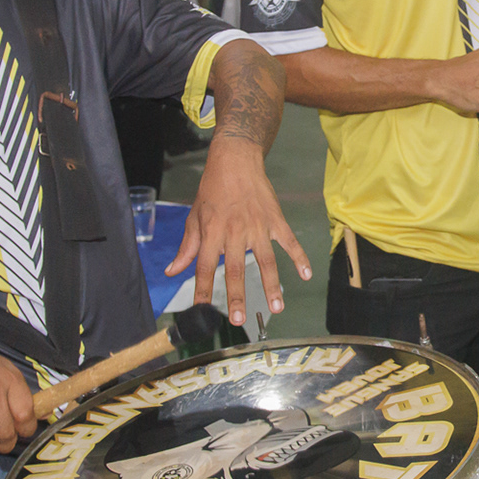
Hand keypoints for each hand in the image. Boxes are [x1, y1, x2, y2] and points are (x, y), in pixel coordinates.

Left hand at [167, 138, 310, 325]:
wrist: (236, 160)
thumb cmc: (212, 189)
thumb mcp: (195, 216)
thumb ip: (187, 247)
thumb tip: (173, 271)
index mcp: (212, 232)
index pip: (204, 266)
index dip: (201, 289)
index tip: (201, 310)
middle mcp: (234, 232)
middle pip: (234, 269)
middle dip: (236, 296)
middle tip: (238, 319)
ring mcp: (257, 227)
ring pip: (265, 261)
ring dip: (271, 286)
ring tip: (276, 308)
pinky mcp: (275, 220)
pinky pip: (289, 242)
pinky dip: (299, 258)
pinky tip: (306, 275)